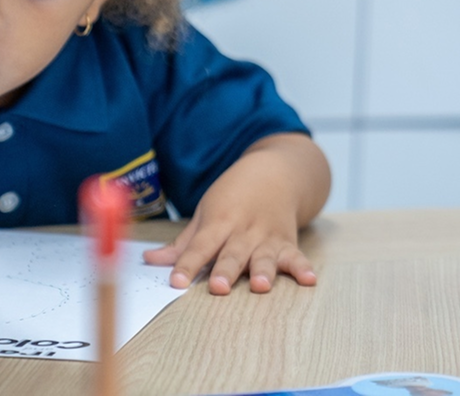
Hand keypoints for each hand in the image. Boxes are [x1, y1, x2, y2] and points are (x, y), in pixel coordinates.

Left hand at [143, 134, 326, 294]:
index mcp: (220, 222)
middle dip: (226, 270)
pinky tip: (309, 280)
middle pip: (232, 253)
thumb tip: (149, 261)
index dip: (188, 264)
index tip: (176, 281)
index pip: (201, 246)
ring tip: (260, 285)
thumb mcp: (207, 212)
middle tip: (219, 287)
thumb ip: (183, 242)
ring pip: (263, 256)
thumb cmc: (235, 195)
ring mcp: (268, 236)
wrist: (276, 172)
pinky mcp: (287, 241)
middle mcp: (244, 230)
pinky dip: (303, 268)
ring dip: (262, 270)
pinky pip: (296, 256)